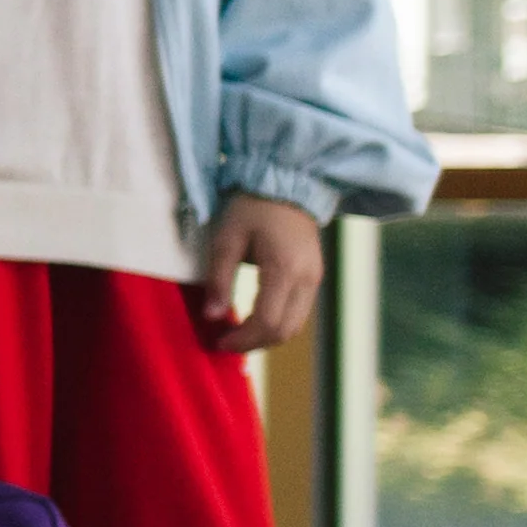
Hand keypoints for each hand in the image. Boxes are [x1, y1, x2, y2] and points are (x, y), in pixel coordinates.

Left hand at [195, 192, 325, 355]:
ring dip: (266, 336)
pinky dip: (277, 322)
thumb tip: (211, 316)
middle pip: (284, 331)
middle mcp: (306, 279)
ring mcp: (314, 279)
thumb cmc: (253, 206)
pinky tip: (254, 318)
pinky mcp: (314, 276)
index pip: (267, 322)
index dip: (242, 340)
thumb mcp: (226, 238)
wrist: (288, 183)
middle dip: (253, 343)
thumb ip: (219, 278)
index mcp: (284, 269)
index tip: (219, 342)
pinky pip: (298, 312)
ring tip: (237, 333)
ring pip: (294, 326)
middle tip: (225, 342)